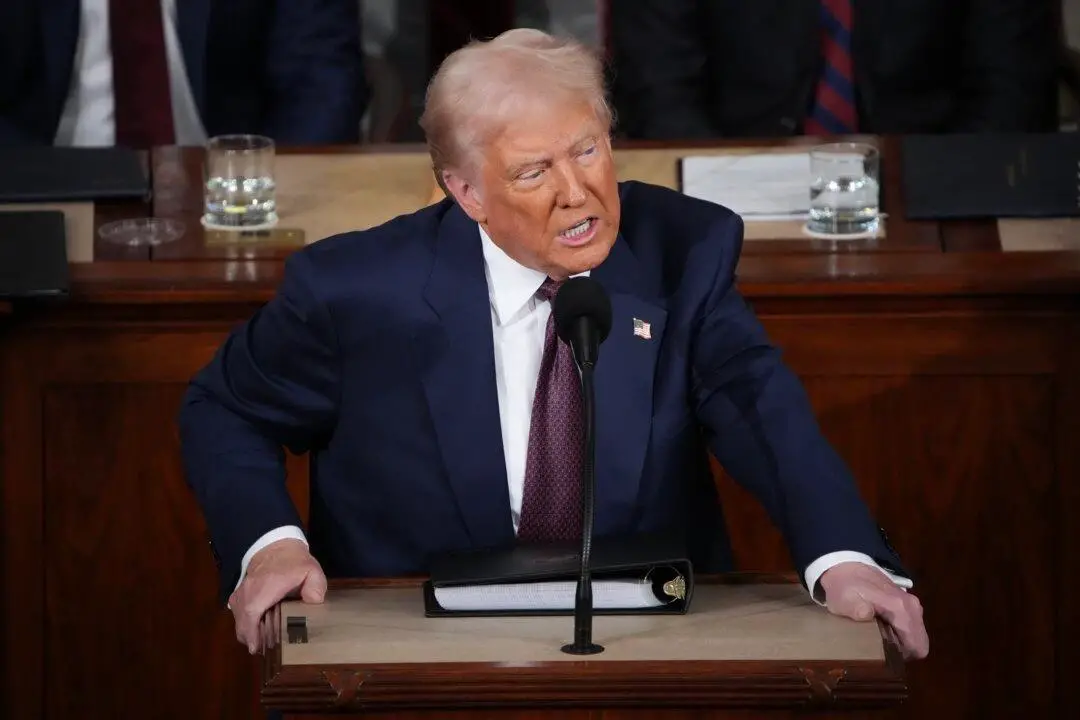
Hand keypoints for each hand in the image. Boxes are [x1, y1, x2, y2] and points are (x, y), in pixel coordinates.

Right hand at [229, 538, 326, 654]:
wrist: (274, 547)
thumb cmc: (294, 562)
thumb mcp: (311, 571)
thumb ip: (315, 587)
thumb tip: (313, 602)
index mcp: (264, 587)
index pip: (250, 612)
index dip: (252, 633)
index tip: (257, 648)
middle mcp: (247, 592)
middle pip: (242, 624)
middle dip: (252, 640)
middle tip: (268, 650)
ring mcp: (239, 595)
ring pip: (239, 622)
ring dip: (250, 634)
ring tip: (267, 642)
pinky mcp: (237, 597)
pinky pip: (238, 617)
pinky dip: (247, 626)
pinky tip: (261, 631)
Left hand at [819, 561, 928, 659]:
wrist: (846, 566)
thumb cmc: (844, 586)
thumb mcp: (843, 599)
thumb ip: (855, 608)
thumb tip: (866, 614)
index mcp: (900, 608)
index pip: (916, 645)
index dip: (902, 656)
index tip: (884, 655)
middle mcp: (912, 607)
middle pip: (919, 643)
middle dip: (903, 651)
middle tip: (880, 650)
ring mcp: (912, 604)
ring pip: (916, 635)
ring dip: (902, 642)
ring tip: (879, 641)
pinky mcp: (907, 604)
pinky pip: (911, 628)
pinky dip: (901, 634)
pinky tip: (883, 632)